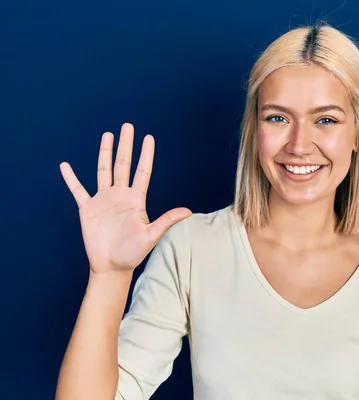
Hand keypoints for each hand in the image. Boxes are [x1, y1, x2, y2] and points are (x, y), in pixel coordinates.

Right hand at [60, 123, 192, 274]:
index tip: (148, 138)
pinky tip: (65, 166)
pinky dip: (71, 178)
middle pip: (123, 164)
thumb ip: (167, 220)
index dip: (145, 155)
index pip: (142, 171)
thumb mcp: (152, 235)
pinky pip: (78, 190)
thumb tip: (189, 211)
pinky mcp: (88, 209)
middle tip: (127, 126)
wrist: (112, 266)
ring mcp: (103, 200)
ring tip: (107, 135)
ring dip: (104, 153)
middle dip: (125, 146)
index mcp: (136, 199)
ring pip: (103, 171)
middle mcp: (120, 195)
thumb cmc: (133, 253)